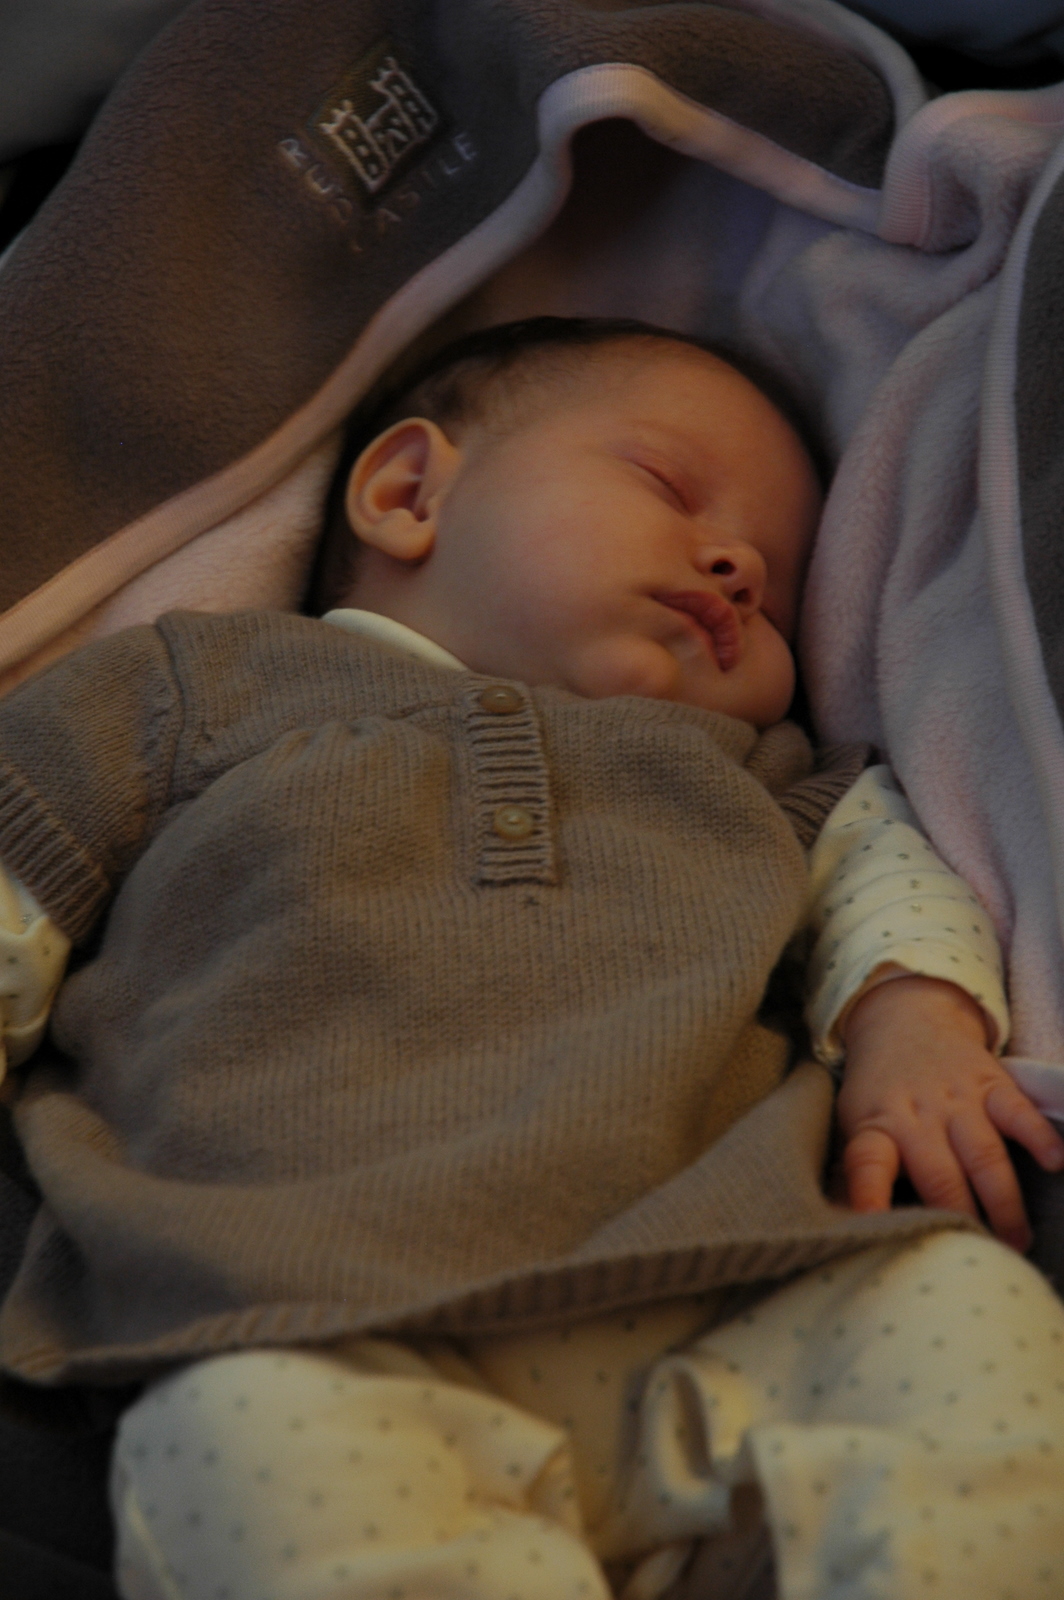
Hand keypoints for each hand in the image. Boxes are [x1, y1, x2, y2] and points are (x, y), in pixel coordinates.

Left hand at [836, 974, 1063, 1251]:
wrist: (904, 1017)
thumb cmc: (878, 1088)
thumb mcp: (855, 1122)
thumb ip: (855, 1172)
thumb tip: (843, 1224)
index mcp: (876, 1126)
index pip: (867, 1163)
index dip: (869, 1195)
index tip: (871, 1224)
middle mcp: (917, 1114)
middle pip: (940, 1175)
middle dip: (960, 1218)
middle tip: (977, 1255)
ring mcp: (957, 1098)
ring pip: (983, 1154)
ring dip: (1002, 1200)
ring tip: (1017, 1240)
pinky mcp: (990, 1083)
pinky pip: (1018, 1111)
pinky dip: (1039, 1135)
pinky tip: (1054, 1162)